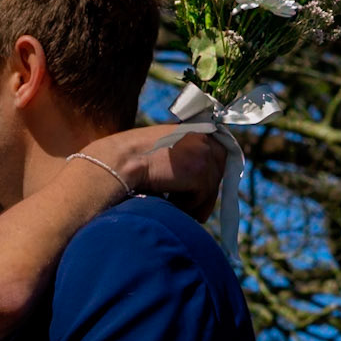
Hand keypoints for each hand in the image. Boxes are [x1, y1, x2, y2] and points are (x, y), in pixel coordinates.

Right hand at [93, 122, 228, 222]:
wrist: (123, 160)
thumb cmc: (134, 158)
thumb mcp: (166, 149)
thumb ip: (184, 155)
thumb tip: (196, 181)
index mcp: (197, 127)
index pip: (218, 156)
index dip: (209, 178)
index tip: (202, 197)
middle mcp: (205, 136)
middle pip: (217, 174)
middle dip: (204, 195)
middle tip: (193, 212)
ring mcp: (204, 152)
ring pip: (210, 189)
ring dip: (193, 203)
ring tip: (174, 206)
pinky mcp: (201, 171)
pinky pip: (201, 198)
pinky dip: (186, 206)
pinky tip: (169, 202)